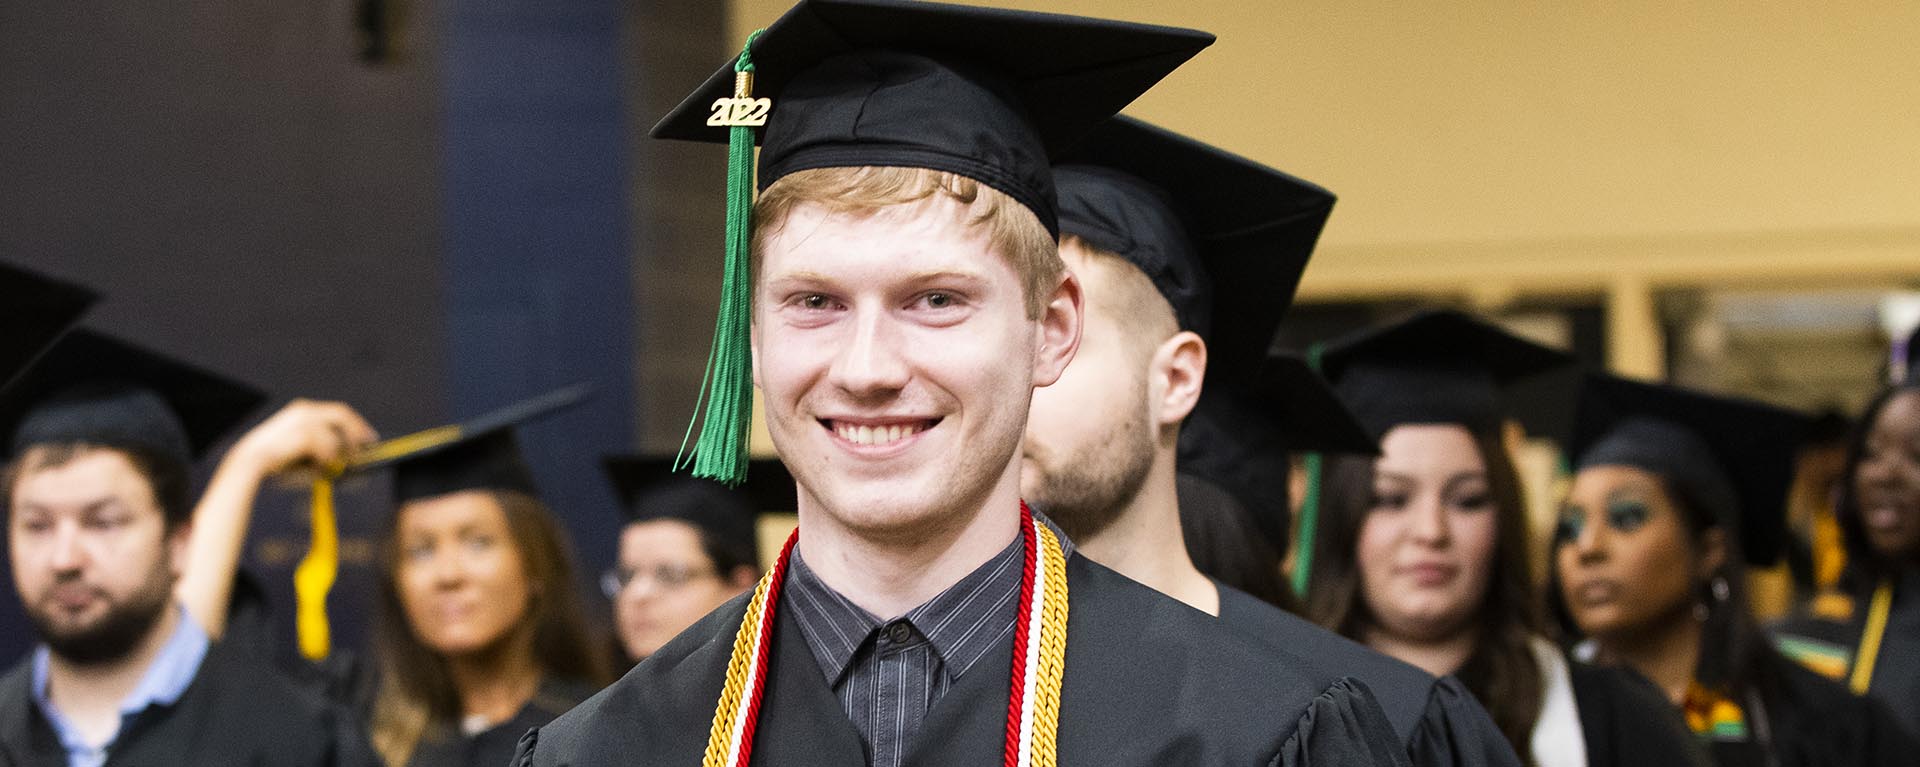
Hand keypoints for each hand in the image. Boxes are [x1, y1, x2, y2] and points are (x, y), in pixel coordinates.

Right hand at [226, 399, 378, 477]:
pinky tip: (316, 470)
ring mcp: (304, 419)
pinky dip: (325, 460)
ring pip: (335, 437)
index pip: (339, 412)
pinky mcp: (303, 431)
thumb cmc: (277, 461)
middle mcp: (305, 409)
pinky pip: (327, 448)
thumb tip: (352, 460)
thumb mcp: (304, 452)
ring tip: (330, 469)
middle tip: (368, 448)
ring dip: (337, 454)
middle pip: (343, 415)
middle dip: (357, 432)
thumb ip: (325, 450)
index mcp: (303, 411)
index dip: (357, 424)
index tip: (369, 438)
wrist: (250, 462)